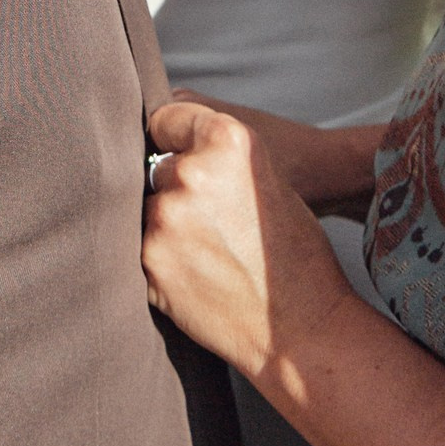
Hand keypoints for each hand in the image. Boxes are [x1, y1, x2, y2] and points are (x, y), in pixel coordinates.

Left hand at [142, 102, 360, 380]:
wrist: (302, 327)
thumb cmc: (294, 253)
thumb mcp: (268, 178)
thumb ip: (217, 156)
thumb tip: (167, 148)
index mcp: (228, 140)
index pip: (167, 118)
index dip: (174, 137)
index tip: (178, 152)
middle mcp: (192, 172)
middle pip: (157, 166)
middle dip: (175, 188)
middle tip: (212, 221)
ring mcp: (166, 218)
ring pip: (148, 208)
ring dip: (167, 224)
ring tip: (210, 251)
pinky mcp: (150, 261)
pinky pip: (142, 245)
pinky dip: (162, 256)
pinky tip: (197, 272)